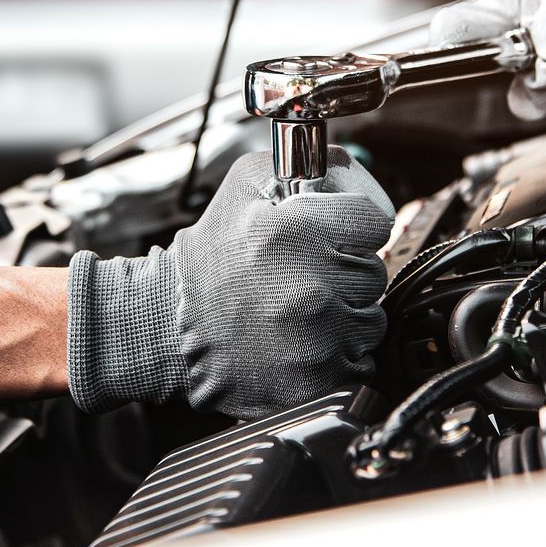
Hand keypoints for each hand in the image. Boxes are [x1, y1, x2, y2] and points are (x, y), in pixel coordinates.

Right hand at [66, 149, 394, 418]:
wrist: (169, 329)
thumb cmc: (209, 261)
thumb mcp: (246, 185)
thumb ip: (307, 165)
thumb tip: (348, 171)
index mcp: (297, 233)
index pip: (376, 221)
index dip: (355, 226)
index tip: (334, 235)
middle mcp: (312, 288)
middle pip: (374, 271)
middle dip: (344, 270)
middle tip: (302, 275)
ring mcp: (318, 341)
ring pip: (370, 319)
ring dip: (344, 314)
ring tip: (298, 309)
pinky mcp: (317, 381)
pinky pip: (358, 361)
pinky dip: (337, 354)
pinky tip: (300, 342)